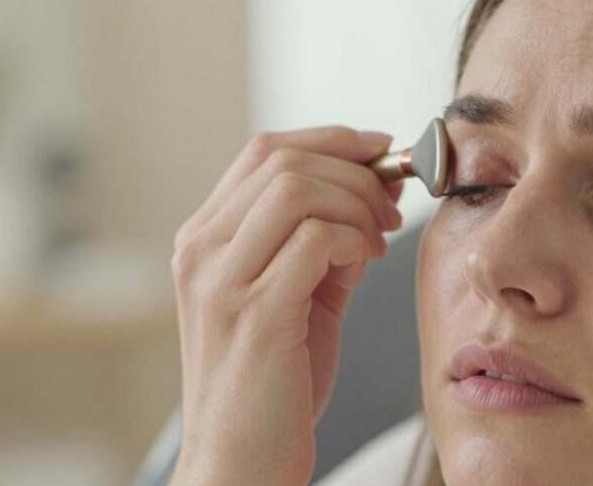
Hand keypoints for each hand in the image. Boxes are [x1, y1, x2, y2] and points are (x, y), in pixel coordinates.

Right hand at [168, 126, 403, 485]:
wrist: (242, 461)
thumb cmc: (273, 382)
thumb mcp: (302, 295)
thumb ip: (331, 239)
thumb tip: (379, 185)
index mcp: (205, 239)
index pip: (264, 152)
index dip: (331, 139)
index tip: (380, 150)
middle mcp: (201, 250)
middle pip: (283, 160)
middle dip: (355, 171)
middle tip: (390, 205)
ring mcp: (221, 281)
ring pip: (297, 189)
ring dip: (357, 202)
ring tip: (378, 238)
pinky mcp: (254, 314)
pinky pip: (316, 239)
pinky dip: (354, 237)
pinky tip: (367, 259)